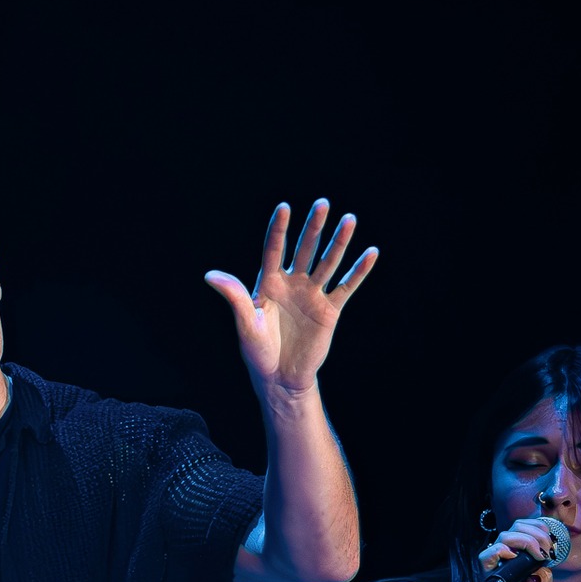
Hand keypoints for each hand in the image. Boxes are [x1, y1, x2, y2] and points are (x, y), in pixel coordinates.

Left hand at [205, 199, 375, 398]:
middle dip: (313, 227)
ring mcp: (312, 295)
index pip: (274, 249)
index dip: (279, 229)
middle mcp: (292, 283)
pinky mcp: (329, 310)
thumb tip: (210, 276)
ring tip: (350, 219)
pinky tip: (371, 252)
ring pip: (328, 262)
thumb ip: (234, 296)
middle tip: (322, 203)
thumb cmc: (258, 351)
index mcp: (268, 283)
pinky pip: (347, 286)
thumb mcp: (245, 323)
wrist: (280, 378)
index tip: (284, 208)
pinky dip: (359, 271)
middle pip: (304, 249)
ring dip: (339, 242)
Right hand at [476, 516, 559, 581]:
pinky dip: (503, 551)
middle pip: (515, 527)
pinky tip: (516, 559)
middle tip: (546, 549)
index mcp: (517, 559)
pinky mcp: (489, 575)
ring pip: (505, 536)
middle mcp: (505, 559)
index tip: (551, 542)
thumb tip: (542, 561)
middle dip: (536, 532)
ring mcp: (496, 566)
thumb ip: (544, 571)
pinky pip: (488, 554)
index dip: (539, 528)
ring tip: (537, 554)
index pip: (524, 529)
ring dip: (526, 540)